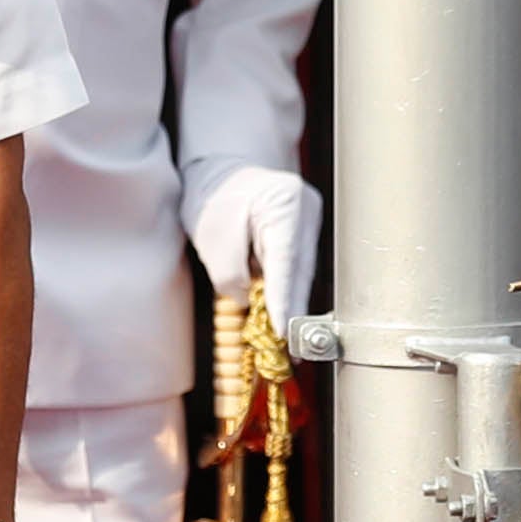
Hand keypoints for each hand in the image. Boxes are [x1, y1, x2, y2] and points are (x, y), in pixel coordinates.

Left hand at [182, 161, 321, 337]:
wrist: (219, 172)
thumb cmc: (212, 198)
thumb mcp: (212, 238)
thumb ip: (230, 274)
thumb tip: (248, 302)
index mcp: (285, 202)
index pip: (286, 261)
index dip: (285, 300)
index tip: (283, 332)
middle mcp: (306, 209)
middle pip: (300, 270)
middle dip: (293, 310)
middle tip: (289, 349)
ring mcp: (309, 219)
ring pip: (301, 272)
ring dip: (291, 303)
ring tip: (284, 338)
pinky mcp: (303, 231)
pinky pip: (296, 267)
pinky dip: (286, 289)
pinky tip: (281, 314)